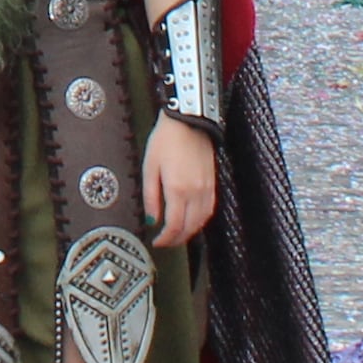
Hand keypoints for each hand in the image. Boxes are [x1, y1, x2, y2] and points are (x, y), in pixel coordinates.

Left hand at [143, 113, 220, 248]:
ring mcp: (206, 188)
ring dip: (190, 232)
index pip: (174, 226)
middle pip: (189, 227)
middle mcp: (195, 192)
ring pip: (202, 221)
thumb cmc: (166, 140)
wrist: (189, 121)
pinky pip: (209, 210)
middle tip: (165, 242)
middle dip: (177, 240)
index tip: (157, 241)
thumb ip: (150, 196)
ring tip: (177, 234)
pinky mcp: (212, 183)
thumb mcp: (149, 166)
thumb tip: (151, 219)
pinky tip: (191, 220)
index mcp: (177, 189)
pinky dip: (200, 220)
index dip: (165, 239)